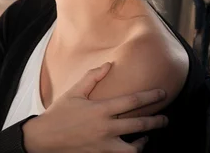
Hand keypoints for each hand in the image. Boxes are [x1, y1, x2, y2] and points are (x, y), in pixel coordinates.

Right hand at [22, 62, 167, 152]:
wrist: (43, 139)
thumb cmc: (59, 114)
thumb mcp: (74, 92)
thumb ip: (93, 77)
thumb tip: (109, 64)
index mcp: (101, 109)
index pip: (133, 101)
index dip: (151, 96)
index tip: (163, 93)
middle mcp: (106, 129)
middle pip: (140, 125)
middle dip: (157, 121)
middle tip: (165, 119)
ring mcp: (104, 146)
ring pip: (134, 149)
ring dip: (144, 143)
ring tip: (148, 137)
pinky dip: (130, 152)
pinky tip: (132, 147)